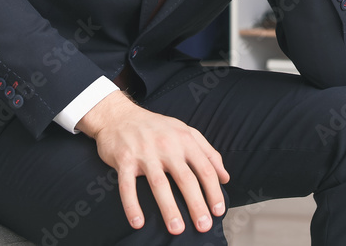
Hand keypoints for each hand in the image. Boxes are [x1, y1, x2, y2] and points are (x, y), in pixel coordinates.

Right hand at [77, 92, 228, 234]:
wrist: (119, 116)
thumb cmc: (157, 127)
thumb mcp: (186, 132)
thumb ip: (208, 153)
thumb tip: (225, 177)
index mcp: (185, 140)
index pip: (205, 169)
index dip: (214, 191)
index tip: (218, 211)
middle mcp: (167, 145)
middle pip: (186, 179)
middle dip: (196, 204)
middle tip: (204, 226)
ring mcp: (145, 153)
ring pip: (159, 184)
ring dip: (169, 209)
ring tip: (177, 229)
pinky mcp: (124, 160)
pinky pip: (128, 186)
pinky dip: (132, 205)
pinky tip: (138, 223)